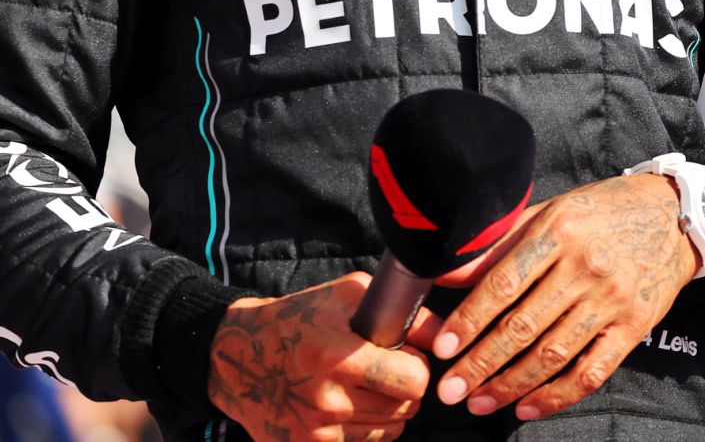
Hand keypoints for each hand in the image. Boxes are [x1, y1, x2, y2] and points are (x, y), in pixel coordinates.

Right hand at [208, 272, 437, 441]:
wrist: (241, 359)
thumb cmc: (302, 317)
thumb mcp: (350, 295)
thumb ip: (402, 312)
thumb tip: (445, 334)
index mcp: (340, 356)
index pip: (412, 381)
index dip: (419, 368)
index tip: (408, 356)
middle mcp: (329, 399)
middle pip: (405, 409)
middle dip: (409, 390)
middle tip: (394, 372)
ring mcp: (317, 431)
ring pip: (390, 431)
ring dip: (390, 410)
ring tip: (371, 385)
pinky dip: (369, 428)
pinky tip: (354, 404)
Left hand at [430, 174, 699, 422]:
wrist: (674, 215)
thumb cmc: (603, 210)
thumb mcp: (552, 211)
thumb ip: (502, 242)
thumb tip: (448, 272)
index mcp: (560, 230)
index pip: (506, 281)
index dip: (470, 318)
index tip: (444, 347)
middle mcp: (586, 264)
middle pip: (524, 325)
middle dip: (481, 363)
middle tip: (450, 391)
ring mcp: (613, 298)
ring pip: (553, 354)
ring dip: (510, 385)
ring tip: (479, 403)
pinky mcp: (635, 325)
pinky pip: (591, 372)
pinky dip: (557, 396)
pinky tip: (527, 407)